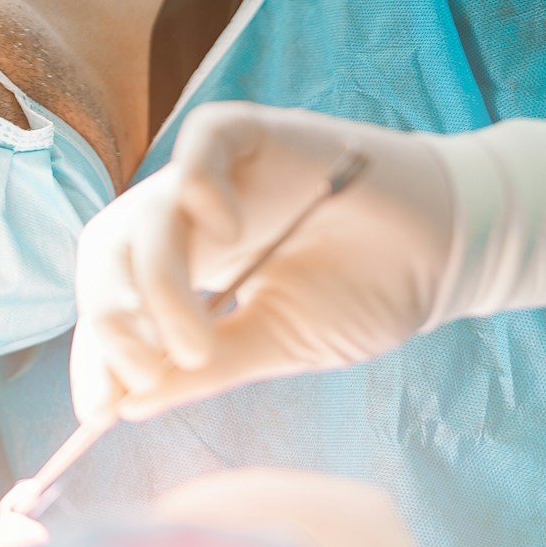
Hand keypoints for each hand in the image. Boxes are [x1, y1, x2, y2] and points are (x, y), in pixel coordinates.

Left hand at [71, 105, 457, 421]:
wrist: (449, 254)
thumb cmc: (366, 293)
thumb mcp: (277, 346)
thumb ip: (206, 368)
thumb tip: (129, 404)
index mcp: (187, 272)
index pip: (113, 303)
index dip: (96, 354)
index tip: (97, 412)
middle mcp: (190, 221)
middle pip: (110, 254)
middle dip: (108, 322)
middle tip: (137, 377)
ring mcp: (221, 175)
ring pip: (148, 214)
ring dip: (156, 286)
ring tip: (198, 344)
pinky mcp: (261, 134)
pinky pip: (202, 141)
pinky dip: (197, 185)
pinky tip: (227, 234)